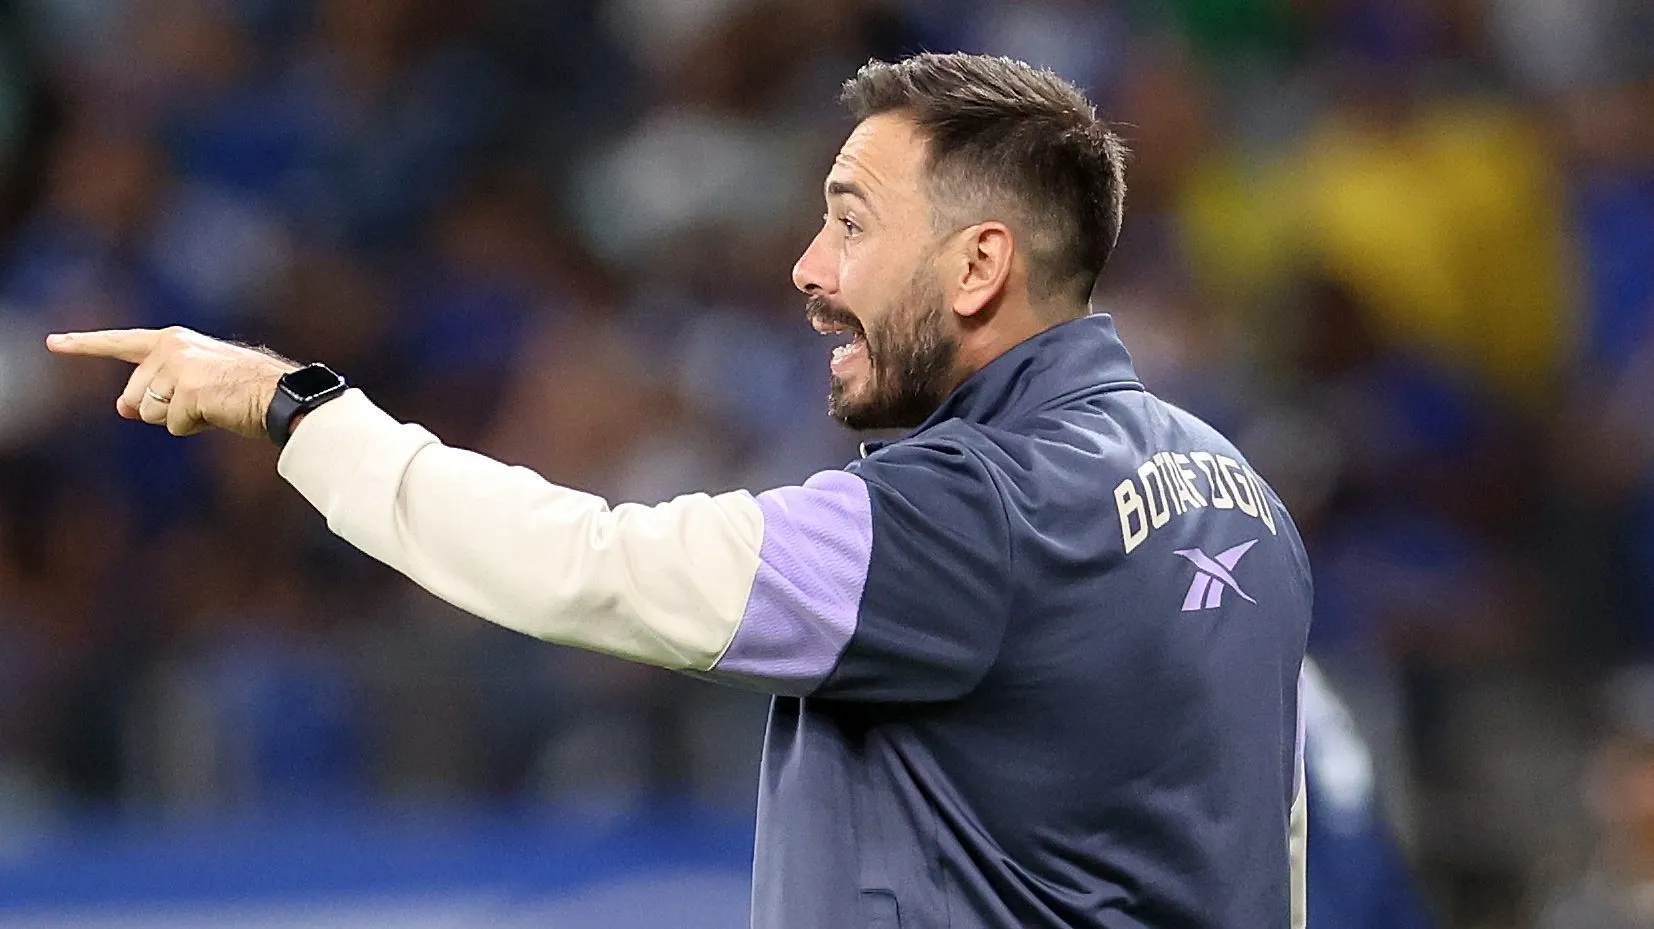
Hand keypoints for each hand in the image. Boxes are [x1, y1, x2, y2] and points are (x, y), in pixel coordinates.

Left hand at [46, 327, 297, 438]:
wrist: (282, 395)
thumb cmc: (245, 391)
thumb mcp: (194, 386)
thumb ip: (155, 389)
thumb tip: (120, 407)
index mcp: (174, 341)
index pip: (121, 343)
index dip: (84, 344)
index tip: (53, 343)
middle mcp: (172, 347)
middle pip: (134, 396)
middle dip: (159, 409)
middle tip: (202, 403)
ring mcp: (179, 367)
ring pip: (148, 413)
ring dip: (177, 419)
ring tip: (213, 406)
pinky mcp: (188, 389)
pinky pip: (173, 425)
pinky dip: (194, 427)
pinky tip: (219, 413)